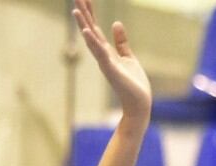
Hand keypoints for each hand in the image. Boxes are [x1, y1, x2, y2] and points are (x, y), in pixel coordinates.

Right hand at [74, 0, 150, 123]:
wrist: (139, 104)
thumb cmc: (133, 83)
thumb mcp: (128, 56)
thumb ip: (121, 41)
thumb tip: (116, 22)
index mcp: (107, 51)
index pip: (96, 28)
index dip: (91, 13)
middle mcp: (103, 55)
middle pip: (91, 30)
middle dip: (84, 14)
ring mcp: (105, 62)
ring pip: (92, 40)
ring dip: (84, 26)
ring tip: (76, 10)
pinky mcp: (111, 70)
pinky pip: (100, 54)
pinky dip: (93, 43)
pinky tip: (87, 32)